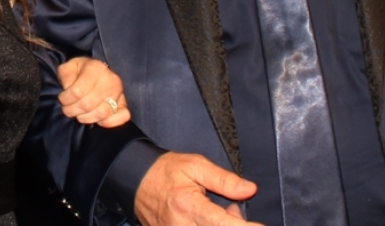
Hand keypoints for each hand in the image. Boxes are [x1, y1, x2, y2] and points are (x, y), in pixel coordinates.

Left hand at [57, 56, 130, 126]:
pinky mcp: (125, 103)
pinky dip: (109, 122)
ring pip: (102, 113)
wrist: (97, 71)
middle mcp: (111, 80)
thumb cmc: (81, 70)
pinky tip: (98, 120)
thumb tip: (68, 88)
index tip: (62, 99)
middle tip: (68, 109)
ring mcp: (120, 92)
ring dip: (86, 118)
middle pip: (88, 104)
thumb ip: (65, 76)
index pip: (77, 91)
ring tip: (79, 114)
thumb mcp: (69, 67)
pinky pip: (122, 117)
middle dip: (73, 110)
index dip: (65, 99)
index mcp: (96, 68)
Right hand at [134, 152, 261, 225]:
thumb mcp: (195, 165)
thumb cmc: (165, 171)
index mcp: (189, 206)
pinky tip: (207, 220)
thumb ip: (224, 179)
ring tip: (219, 214)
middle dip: (233, 224)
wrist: (135, 180)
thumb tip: (250, 190)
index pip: (224, 225)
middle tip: (232, 209)